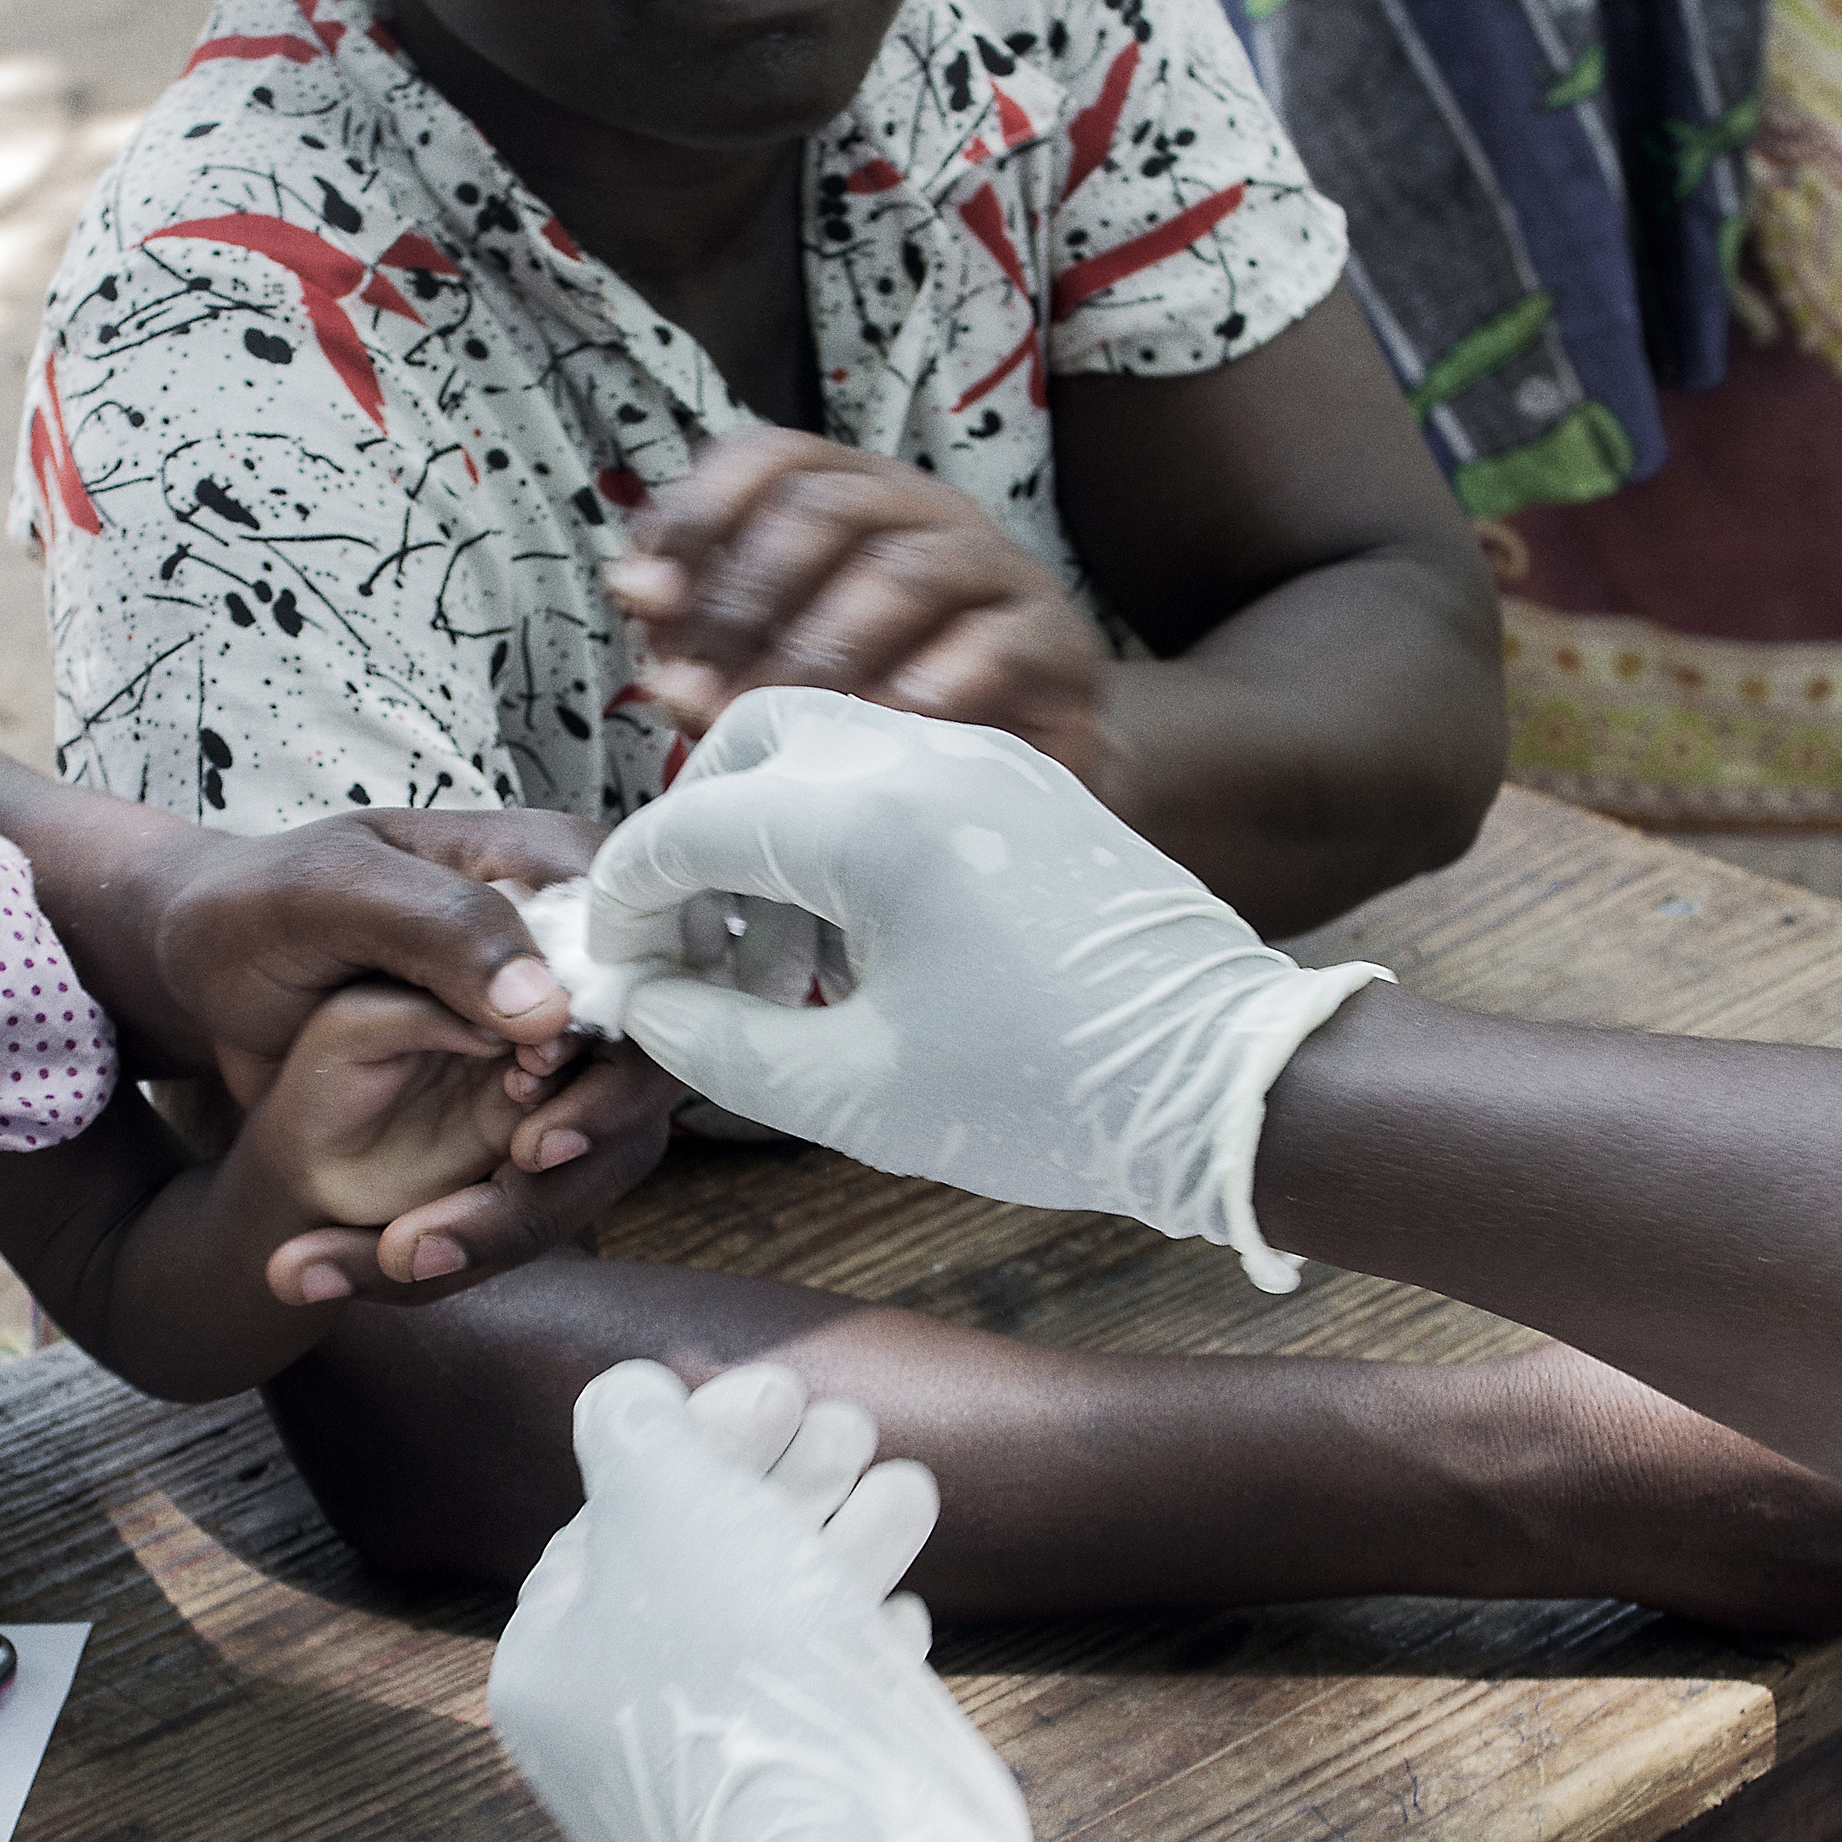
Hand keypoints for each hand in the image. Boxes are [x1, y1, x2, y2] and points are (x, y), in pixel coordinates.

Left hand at [150, 806, 687, 1298]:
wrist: (199, 977)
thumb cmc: (254, 906)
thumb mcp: (326, 894)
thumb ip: (442, 929)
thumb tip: (550, 1010)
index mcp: (550, 872)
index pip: (651, 963)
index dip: (618, 1056)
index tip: (534, 1119)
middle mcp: (570, 964)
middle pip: (638, 1079)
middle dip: (568, 1160)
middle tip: (474, 1200)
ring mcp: (548, 1046)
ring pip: (591, 1156)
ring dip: (505, 1221)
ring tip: (393, 1256)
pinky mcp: (510, 1112)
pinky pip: (529, 1191)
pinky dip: (464, 1237)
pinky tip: (374, 1260)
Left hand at [483, 1359, 1118, 1841]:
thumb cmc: (739, 1660)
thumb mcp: (664, 1498)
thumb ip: (632, 1428)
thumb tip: (626, 1400)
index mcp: (547, 1671)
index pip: (608, 1524)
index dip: (697, 1440)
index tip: (778, 1390)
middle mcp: (610, 1737)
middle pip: (696, 1570)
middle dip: (781, 1483)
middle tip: (846, 1425)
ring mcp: (705, 1784)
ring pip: (770, 1628)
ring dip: (840, 1539)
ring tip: (904, 1484)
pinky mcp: (794, 1815)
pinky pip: (817, 1705)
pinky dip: (855, 1640)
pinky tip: (898, 1607)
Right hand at [582, 690, 1388, 1287]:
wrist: (1228, 1082)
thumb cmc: (1045, 1096)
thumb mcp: (846, 1093)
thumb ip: (711, 1041)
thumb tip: (642, 1002)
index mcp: (867, 823)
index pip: (683, 829)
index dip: (622, 906)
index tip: (612, 974)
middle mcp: (921, 759)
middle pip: (745, 744)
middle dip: (693, 840)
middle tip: (691, 949)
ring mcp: (982, 761)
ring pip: (821, 752)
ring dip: (767, 841)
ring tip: (776, 976)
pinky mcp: (1024, 787)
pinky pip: (893, 778)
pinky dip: (840, 841)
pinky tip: (855, 953)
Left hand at [607, 431, 1121, 796]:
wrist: (1028, 764)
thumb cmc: (881, 703)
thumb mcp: (776, 666)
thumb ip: (703, 629)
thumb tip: (634, 586)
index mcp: (854, 499)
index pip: (773, 458)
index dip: (701, 512)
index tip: (647, 595)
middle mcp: (926, 514)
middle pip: (831, 509)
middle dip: (749, 599)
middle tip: (700, 684)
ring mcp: (998, 570)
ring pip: (909, 572)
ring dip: (827, 649)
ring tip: (779, 717)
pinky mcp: (1056, 643)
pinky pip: (998, 642)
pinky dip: (935, 685)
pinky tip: (887, 726)